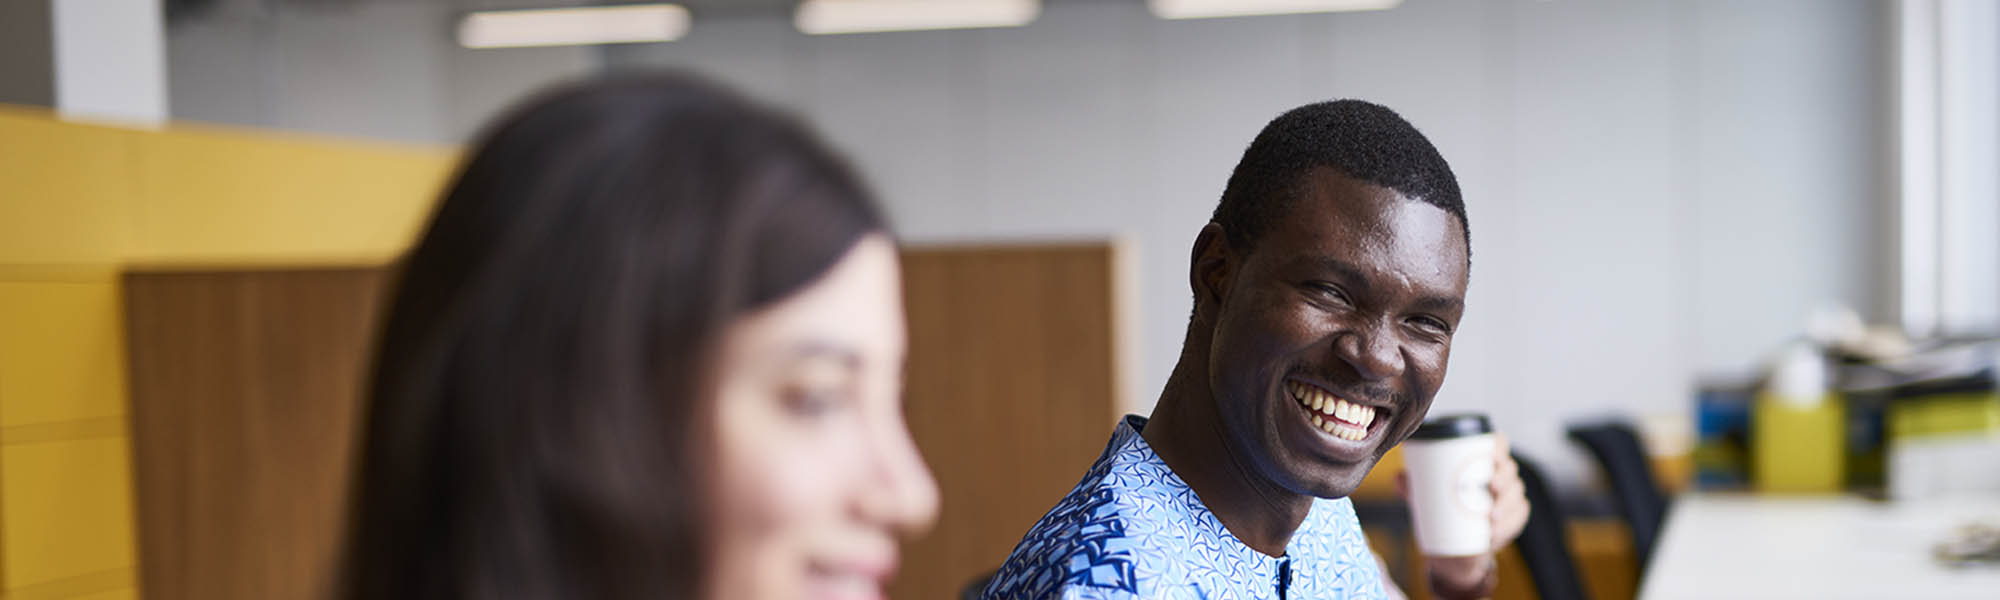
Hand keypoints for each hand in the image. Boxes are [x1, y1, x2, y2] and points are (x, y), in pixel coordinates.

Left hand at [1397, 433, 1530, 598]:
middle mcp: (1499, 475)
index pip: (1497, 444)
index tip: (1491, 454)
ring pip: (1516, 494)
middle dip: (1505, 476)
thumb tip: (1398, 476)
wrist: (1454, 544)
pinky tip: (1495, 532)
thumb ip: (1411, 485)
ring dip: (1507, 504)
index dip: (1499, 446)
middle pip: (1510, 468)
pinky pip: (1518, 518)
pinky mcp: (1513, 519)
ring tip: (1491, 517)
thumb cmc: (1441, 507)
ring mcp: (1509, 498)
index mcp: (1481, 460)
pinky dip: (1509, 525)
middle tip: (1492, 486)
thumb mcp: (1424, 495)